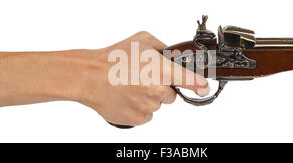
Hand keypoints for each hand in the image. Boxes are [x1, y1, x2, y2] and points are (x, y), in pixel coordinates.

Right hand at [72, 31, 209, 125]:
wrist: (89, 77)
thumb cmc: (112, 58)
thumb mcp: (141, 40)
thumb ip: (162, 47)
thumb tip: (171, 55)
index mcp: (162, 70)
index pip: (190, 81)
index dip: (199, 85)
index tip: (203, 88)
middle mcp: (157, 90)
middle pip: (170, 95)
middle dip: (160, 88)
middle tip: (142, 79)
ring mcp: (147, 107)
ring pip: (156, 105)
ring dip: (147, 98)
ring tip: (129, 87)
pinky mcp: (137, 119)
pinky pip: (145, 115)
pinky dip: (137, 108)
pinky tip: (125, 97)